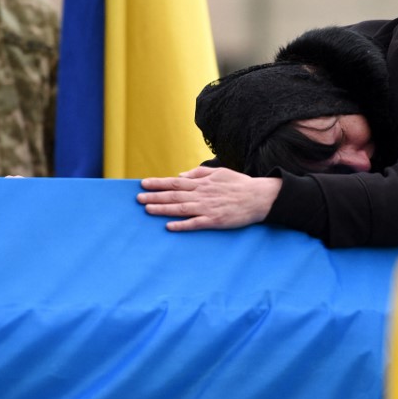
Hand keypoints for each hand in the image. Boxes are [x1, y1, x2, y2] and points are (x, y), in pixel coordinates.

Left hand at [137, 166, 281, 231]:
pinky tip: (169, 226)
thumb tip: (180, 175)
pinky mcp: (215, 221)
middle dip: (154, 196)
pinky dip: (182, 225)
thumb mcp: (219, 172)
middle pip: (174, 195)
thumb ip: (199, 173)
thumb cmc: (239, 184)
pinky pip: (195, 223)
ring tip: (147, 210)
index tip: (143, 183)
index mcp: (202, 183)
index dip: (158, 183)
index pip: (175, 182)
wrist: (259, 198)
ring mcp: (208, 208)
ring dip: (163, 209)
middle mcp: (202, 194)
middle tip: (138, 198)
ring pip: (181, 208)